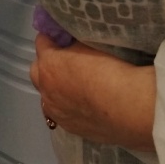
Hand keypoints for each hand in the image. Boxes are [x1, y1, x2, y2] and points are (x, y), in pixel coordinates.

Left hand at [30, 34, 156, 151]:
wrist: (127, 107)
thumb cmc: (109, 69)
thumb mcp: (90, 44)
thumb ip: (75, 43)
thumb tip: (72, 42)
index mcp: (49, 64)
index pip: (41, 42)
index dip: (53, 36)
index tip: (64, 35)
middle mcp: (46, 89)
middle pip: (37, 70)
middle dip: (48, 63)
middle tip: (67, 59)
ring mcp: (57, 112)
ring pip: (47, 95)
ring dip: (55, 87)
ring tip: (76, 84)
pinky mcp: (70, 128)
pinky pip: (61, 113)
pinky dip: (67, 105)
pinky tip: (84, 104)